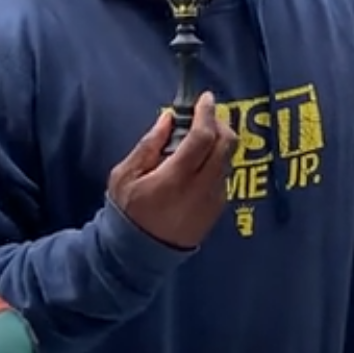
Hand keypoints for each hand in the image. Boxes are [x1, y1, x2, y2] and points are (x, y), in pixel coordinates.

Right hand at [107, 92, 237, 249]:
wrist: (140, 254)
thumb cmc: (128, 211)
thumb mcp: (125, 175)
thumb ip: (149, 145)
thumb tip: (169, 118)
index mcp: (176, 178)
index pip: (203, 137)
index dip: (207, 113)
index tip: (205, 98)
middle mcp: (202, 188)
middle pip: (226, 144)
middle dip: (219, 123)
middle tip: (204, 116)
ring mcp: (214, 199)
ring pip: (228, 159)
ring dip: (218, 142)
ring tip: (197, 139)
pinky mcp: (218, 208)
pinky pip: (224, 175)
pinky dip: (216, 161)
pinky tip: (197, 163)